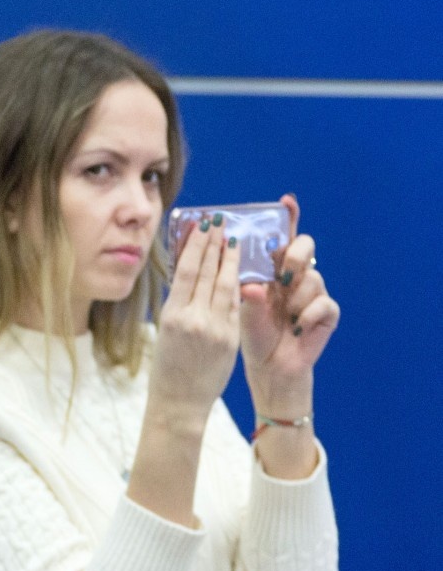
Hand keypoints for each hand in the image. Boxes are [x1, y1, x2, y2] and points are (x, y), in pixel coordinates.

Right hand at [149, 216, 240, 427]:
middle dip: (215, 245)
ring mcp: (215, 328)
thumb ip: (180, 306)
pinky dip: (237, 286)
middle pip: (208, 272)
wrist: (179, 402)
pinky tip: (240, 272)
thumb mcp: (165, 332)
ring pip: (226, 285)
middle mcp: (194, 318)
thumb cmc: (167, 368)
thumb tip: (190, 277)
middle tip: (220, 223)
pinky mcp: (230, 339)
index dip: (197, 245)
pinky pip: (235, 306)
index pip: (187, 270)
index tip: (203, 226)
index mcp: (172, 315)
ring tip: (234, 241)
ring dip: (231, 260)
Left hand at [240, 195, 339, 415]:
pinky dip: (308, 316)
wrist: (269, 368)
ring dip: (296, 298)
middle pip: (305, 247)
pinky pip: (324, 303)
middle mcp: (295, 277)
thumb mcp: (243, 310)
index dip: (287, 218)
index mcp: (272, 271)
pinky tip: (296, 328)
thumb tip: (248, 275)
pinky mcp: (327, 313)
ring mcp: (313, 293)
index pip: (281, 238)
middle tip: (284, 275)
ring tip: (284, 318)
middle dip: (295, 256)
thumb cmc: (252, 336)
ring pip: (313, 277)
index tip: (285, 201)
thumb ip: (247, 290)